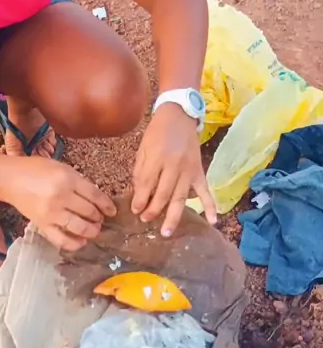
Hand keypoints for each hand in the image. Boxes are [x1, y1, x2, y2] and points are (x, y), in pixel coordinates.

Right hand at [5, 156, 116, 250]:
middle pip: (89, 212)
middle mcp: (61, 197)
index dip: (106, 205)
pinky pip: (61, 240)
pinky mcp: (42, 225)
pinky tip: (81, 242)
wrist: (10, 180)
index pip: (94, 195)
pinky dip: (75, 244)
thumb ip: (79, 182)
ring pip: (79, 227)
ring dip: (91, 231)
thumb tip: (97, 199)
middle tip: (100, 219)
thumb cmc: (36, 170)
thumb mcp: (62, 168)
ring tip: (94, 230)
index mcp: (67, 179)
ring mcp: (51, 213)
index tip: (112, 211)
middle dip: (99, 218)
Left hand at [131, 104, 216, 235]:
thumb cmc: (157, 132)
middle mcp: (174, 165)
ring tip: (166, 232)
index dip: (140, 200)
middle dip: (153, 210)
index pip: (147, 184)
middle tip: (145, 220)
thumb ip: (140, 171)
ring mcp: (189, 170)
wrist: (179, 115)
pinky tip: (212, 221)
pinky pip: (205, 191)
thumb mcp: (143, 148)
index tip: (135, 211)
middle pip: (163, 194)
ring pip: (181, 197)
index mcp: (157, 158)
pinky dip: (210, 206)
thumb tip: (138, 195)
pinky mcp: (200, 171)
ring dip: (173, 216)